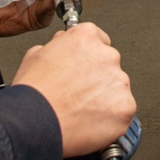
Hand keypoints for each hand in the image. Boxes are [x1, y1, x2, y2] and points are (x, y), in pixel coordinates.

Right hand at [12, 23, 134, 157]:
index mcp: (87, 36)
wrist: (35, 122)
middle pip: (109, 65)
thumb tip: (63, 47)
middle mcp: (108, 55)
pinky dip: (110, 118)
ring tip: (81, 109)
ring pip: (117, 89)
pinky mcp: (126, 107)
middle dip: (97, 77)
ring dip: (105, 97)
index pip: (99, 40)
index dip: (88, 57)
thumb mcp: (35, 54)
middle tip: (78, 93)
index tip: (83, 68)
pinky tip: (90, 121)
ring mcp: (120, 81)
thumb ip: (58, 45)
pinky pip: (122, 111)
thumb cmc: (34, 92)